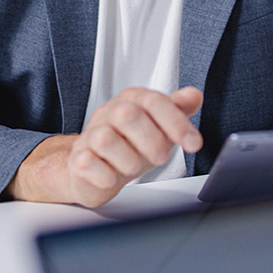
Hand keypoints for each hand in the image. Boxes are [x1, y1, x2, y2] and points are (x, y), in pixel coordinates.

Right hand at [5, 86, 203, 206]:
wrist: (95, 169)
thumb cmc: (131, 145)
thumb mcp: (160, 127)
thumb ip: (177, 110)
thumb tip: (194, 95)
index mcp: (132, 101)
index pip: (154, 101)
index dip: (177, 123)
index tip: (194, 144)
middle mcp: (109, 113)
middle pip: (127, 115)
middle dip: (151, 140)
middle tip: (160, 157)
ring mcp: (90, 135)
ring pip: (105, 139)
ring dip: (128, 160)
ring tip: (133, 167)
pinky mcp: (78, 159)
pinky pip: (87, 163)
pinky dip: (105, 175)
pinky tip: (112, 177)